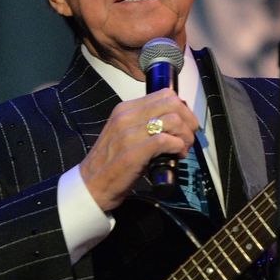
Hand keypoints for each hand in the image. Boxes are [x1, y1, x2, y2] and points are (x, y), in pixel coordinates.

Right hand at [80, 88, 199, 210]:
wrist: (91, 185)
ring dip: (184, 136)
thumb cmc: (111, 163)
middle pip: (172, 103)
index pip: (165, 94)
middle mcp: (126, 116)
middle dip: (188, 120)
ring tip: (182, 149)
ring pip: (173, 120)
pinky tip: (176, 156)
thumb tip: (175, 124)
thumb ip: (145, 123)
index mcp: (125, 109)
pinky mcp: (134, 151)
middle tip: (187, 138)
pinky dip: (178, 147)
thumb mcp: (125, 133)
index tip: (185, 125)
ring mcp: (129, 133)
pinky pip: (166, 140)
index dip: (182, 109)